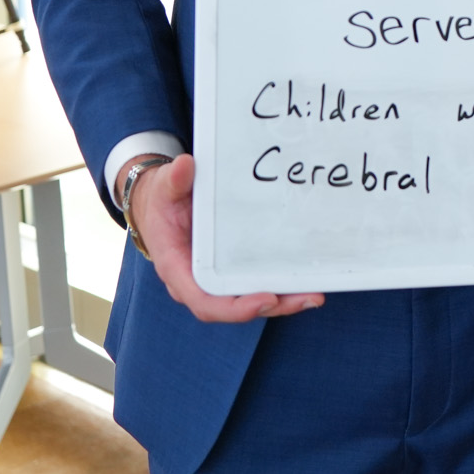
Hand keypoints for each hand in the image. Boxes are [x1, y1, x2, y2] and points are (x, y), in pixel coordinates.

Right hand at [123, 153, 324, 322]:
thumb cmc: (162, 199)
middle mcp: (196, 281)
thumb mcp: (164, 187)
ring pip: (247, 299)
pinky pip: (252, 284)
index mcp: (177, 268)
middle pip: (234, 306)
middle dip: (272, 306)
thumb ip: (173, 180)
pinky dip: (277, 286)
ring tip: (314, 295)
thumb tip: (185, 165)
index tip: (266, 300)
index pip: (205, 300)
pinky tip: (304, 281)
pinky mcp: (228, 269)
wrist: (160, 203)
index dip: (235, 307)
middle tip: (308, 297)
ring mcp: (214, 278)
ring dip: (282, 300)